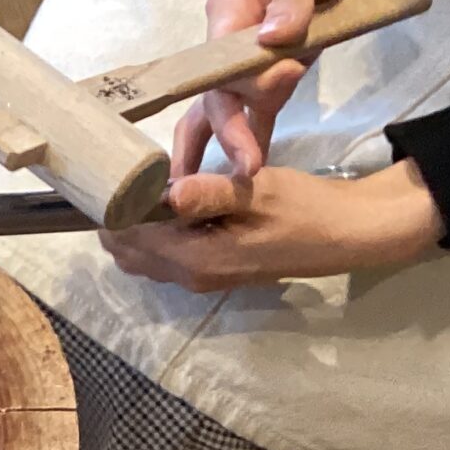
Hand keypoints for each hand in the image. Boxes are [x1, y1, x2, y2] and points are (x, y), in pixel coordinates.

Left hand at [101, 160, 443, 291]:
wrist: (343, 234)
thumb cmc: (304, 208)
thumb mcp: (257, 192)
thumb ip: (209, 194)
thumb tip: (167, 193)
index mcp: (197, 259)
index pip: (130, 238)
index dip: (113, 207)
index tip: (106, 172)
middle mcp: (191, 276)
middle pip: (127, 253)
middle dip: (116, 218)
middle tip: (117, 173)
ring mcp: (200, 278)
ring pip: (142, 257)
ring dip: (134, 226)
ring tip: (136, 183)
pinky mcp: (211, 270)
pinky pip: (164, 256)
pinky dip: (154, 233)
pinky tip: (165, 201)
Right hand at [173, 0, 368, 180]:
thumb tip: (275, 38)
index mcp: (227, 11)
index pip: (221, 60)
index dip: (240, 88)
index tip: (267, 102)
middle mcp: (226, 42)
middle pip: (217, 94)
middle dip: (230, 131)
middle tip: (247, 168)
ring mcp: (244, 61)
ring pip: (226, 109)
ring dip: (234, 141)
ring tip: (237, 184)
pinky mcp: (269, 73)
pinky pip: (256, 111)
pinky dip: (253, 138)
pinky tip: (249, 176)